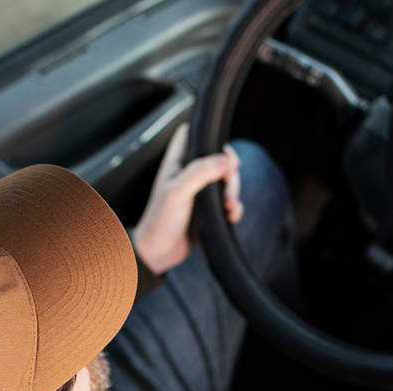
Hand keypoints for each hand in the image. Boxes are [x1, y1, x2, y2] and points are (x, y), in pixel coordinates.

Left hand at [130, 123, 241, 274]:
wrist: (158, 253)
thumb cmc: (160, 221)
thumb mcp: (178, 192)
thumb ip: (200, 172)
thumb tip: (226, 160)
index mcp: (177, 163)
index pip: (191, 135)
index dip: (208, 136)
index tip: (222, 151)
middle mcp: (189, 174)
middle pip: (218, 158)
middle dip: (230, 172)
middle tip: (229, 188)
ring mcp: (199, 192)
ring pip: (226, 181)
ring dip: (234, 193)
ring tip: (229, 209)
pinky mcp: (208, 210)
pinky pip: (228, 202)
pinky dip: (234, 208)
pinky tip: (231, 217)